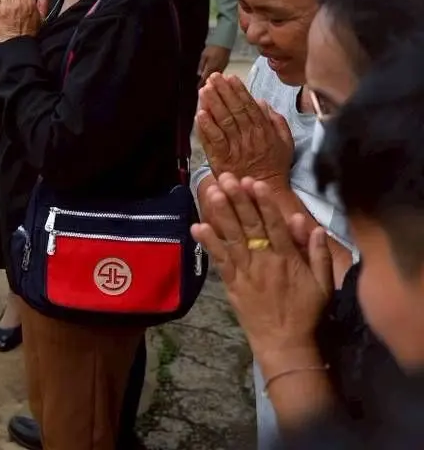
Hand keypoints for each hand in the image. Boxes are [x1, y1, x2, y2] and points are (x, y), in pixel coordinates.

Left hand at [191, 174, 331, 363]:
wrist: (285, 343)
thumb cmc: (307, 312)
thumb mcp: (323, 284)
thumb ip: (317, 254)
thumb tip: (313, 226)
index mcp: (288, 259)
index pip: (275, 225)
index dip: (264, 203)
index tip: (255, 183)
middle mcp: (265, 261)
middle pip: (251, 225)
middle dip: (239, 200)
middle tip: (228, 177)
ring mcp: (246, 272)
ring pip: (233, 237)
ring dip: (222, 213)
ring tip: (213, 191)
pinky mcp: (232, 283)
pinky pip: (219, 259)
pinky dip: (209, 242)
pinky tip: (198, 226)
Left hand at [197, 74, 293, 184]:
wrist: (265, 190)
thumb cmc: (275, 165)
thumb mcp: (285, 142)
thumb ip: (276, 121)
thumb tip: (262, 102)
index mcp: (264, 131)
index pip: (250, 106)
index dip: (239, 91)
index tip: (230, 77)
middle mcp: (250, 137)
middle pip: (235, 110)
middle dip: (223, 92)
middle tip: (213, 77)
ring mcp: (235, 148)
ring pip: (223, 122)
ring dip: (213, 104)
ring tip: (205, 90)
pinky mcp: (222, 159)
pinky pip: (214, 141)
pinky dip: (207, 127)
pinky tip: (200, 114)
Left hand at [198, 44, 231, 87]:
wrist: (223, 41)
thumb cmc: (212, 48)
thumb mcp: (204, 56)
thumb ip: (201, 65)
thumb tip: (199, 74)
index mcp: (211, 68)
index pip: (205, 78)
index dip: (201, 84)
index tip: (198, 88)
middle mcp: (218, 69)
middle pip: (211, 79)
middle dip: (207, 83)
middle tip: (202, 87)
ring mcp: (223, 67)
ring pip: (216, 77)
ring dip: (212, 79)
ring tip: (207, 82)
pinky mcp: (226, 65)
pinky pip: (220, 72)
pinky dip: (216, 75)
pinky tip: (213, 75)